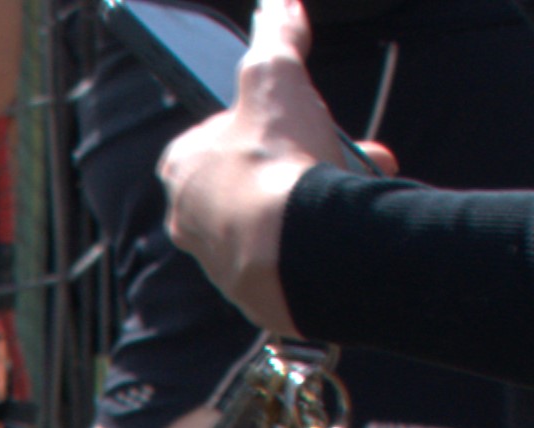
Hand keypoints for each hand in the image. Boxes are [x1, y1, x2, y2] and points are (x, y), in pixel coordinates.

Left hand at [157, 0, 377, 342]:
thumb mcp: (275, 77)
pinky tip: (348, 222)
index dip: (258, 124)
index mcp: (181, 172)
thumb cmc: (272, 162)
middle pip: (253, 176)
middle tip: (334, 149)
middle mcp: (190, 223)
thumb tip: (281, 5)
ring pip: (276, 214)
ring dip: (318, 192)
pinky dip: (322, 233)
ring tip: (352, 181)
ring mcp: (220, 262)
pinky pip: (292, 254)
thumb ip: (277, 37)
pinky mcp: (254, 293)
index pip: (210, 138)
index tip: (292, 121)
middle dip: (301, 158)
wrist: (294, 250)